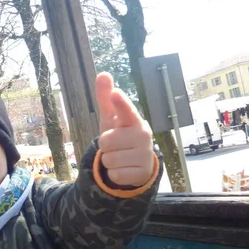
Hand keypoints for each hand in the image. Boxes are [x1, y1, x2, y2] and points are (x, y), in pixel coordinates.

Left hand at [96, 72, 154, 186]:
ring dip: (109, 161)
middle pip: (106, 141)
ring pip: (108, 159)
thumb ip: (106, 98)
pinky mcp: (142, 173)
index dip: (120, 103)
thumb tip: (103, 74)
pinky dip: (114, 174)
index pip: (126, 110)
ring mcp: (145, 155)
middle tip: (115, 146)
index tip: (116, 94)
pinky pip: (114, 174)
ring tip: (120, 158)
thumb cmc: (120, 136)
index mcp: (134, 120)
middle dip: (105, 146)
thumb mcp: (111, 119)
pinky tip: (124, 169)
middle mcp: (143, 135)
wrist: (136, 164)